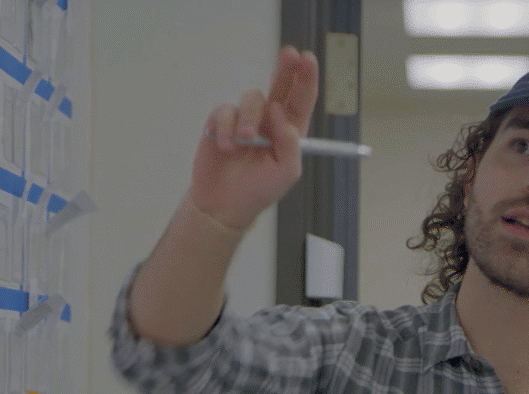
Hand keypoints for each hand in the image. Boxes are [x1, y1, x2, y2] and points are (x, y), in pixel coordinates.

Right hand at [189, 46, 318, 230]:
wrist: (223, 204)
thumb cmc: (259, 190)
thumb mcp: (286, 173)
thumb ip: (290, 143)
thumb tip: (278, 111)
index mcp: (289, 131)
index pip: (301, 100)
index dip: (306, 78)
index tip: (307, 60)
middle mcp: (269, 120)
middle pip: (279, 85)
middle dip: (285, 68)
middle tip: (289, 54)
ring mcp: (244, 119)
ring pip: (251, 98)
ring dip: (250, 117)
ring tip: (245, 141)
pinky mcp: (221, 122)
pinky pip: (225, 111)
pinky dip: (226, 128)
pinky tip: (225, 147)